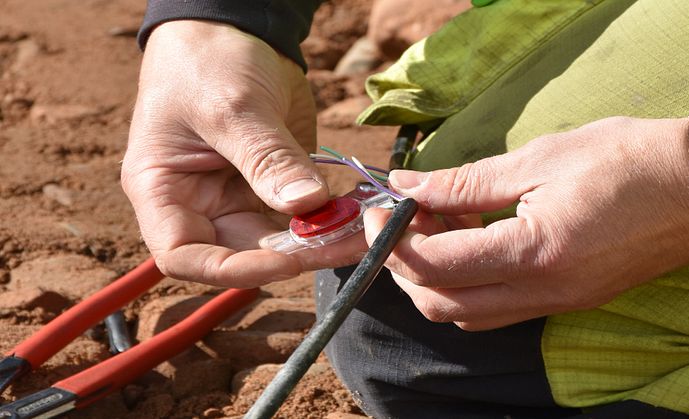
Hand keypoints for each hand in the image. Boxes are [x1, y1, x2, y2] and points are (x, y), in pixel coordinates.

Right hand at [122, 21, 364, 286]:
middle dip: (296, 253)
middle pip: (244, 251)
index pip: (184, 255)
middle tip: (349, 241)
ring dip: (322, 238)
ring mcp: (239, 194)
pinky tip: (361, 209)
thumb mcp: (232, 107)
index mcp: (162, 190)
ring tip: (367, 227)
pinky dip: (331, 214)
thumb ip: (267, 159)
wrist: (233, 25)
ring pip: (280, 237)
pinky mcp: (275, 181)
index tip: (285, 262)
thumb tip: (308, 204)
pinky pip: (302, 211)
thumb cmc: (206, 60)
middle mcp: (199, 202)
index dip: (232, 270)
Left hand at [364, 117, 688, 329]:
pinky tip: (475, 238)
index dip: (393, 241)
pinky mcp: (565, 301)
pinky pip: (497, 309)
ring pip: (466, 315)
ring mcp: (555, 304)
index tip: (382, 209)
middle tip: (405, 216)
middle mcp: (543, 293)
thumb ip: (464, 182)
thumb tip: (408, 186)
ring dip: (436, 276)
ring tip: (442, 222)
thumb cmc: (625, 160)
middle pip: (441, 305)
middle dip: (405, 264)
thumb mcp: (538, 159)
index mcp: (535, 254)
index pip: (436, 266)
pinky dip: (468, 282)